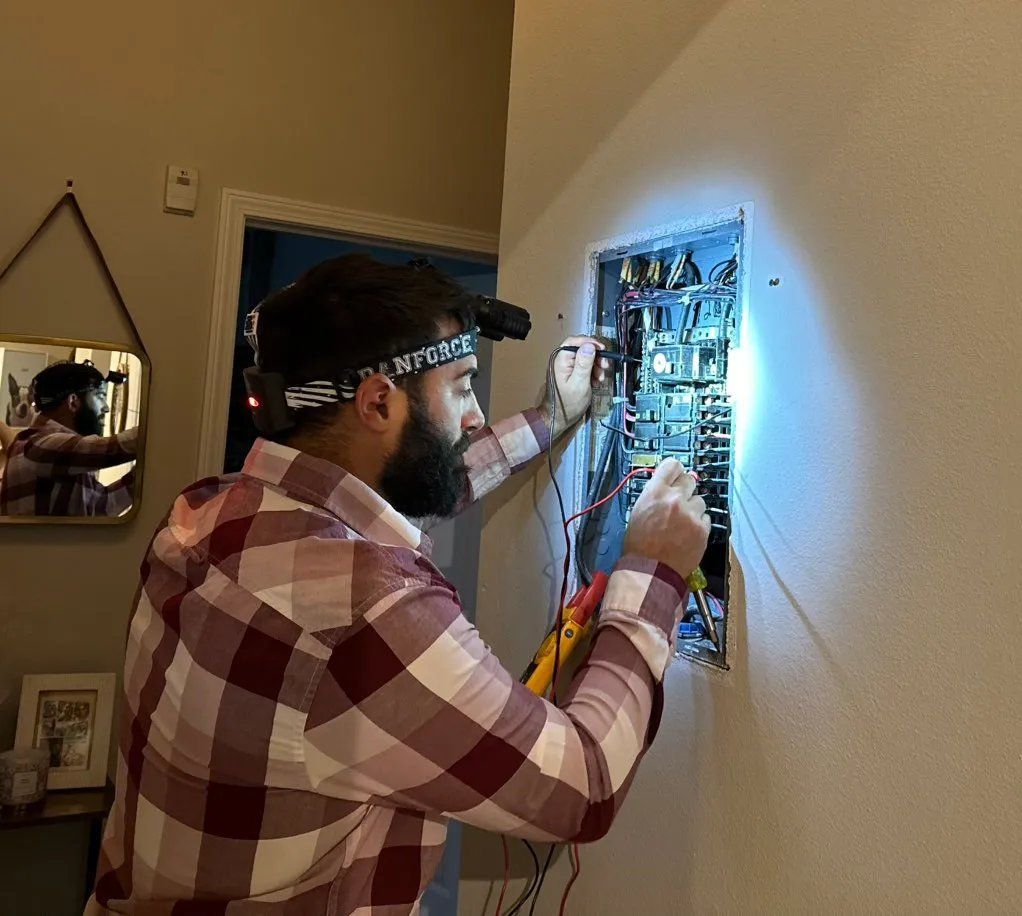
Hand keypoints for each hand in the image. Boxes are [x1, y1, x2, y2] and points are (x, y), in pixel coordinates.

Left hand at [539, 336, 608, 432]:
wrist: (561, 419)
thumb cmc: (568, 403)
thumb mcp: (579, 383)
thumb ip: (584, 363)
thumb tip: (589, 345)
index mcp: (561, 360)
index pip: (574, 341)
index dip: (589, 342)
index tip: (603, 349)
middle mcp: (563, 361)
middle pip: (581, 349)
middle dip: (595, 356)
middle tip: (605, 366)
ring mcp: (567, 367)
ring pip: (586, 358)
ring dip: (596, 366)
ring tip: (601, 378)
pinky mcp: (572, 374)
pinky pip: (585, 367)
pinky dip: (593, 372)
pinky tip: (597, 382)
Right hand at [622, 459, 709, 578]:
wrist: (649, 570)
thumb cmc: (639, 544)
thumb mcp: (639, 510)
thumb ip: (655, 495)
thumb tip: (668, 486)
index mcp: (655, 492)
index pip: (672, 465)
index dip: (675, 470)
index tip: (676, 476)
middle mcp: (674, 498)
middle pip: (690, 480)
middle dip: (685, 490)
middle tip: (679, 503)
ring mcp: (690, 514)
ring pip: (700, 501)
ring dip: (693, 509)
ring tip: (682, 524)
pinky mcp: (702, 529)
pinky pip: (706, 518)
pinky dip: (699, 525)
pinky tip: (687, 535)